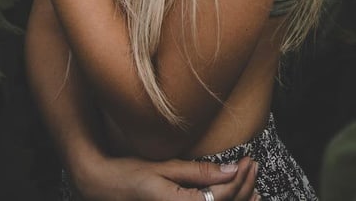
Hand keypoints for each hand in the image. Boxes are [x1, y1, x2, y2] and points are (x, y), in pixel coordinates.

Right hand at [74, 155, 259, 200]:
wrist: (103, 189)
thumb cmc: (130, 176)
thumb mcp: (164, 169)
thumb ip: (199, 172)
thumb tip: (232, 169)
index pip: (223, 197)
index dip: (240, 179)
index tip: (249, 160)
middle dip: (245, 188)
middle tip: (252, 166)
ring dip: (240, 200)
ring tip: (252, 183)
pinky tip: (235, 198)